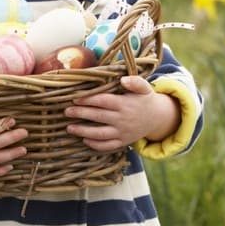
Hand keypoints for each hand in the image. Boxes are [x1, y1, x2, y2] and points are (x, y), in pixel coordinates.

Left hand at [63, 76, 179, 151]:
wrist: (158, 118)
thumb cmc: (145, 99)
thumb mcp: (144, 88)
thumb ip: (135, 82)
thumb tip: (123, 79)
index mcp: (125, 104)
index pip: (103, 101)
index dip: (88, 100)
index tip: (74, 98)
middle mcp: (122, 119)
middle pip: (98, 116)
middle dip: (81, 114)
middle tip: (66, 112)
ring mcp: (122, 132)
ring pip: (100, 134)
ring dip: (83, 132)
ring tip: (69, 128)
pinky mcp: (123, 142)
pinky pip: (108, 145)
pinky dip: (96, 145)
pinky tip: (84, 140)